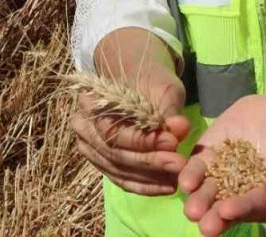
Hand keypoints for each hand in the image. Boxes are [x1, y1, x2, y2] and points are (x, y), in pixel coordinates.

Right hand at [73, 34, 191, 195]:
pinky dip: (145, 185)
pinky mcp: (103, 163)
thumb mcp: (163, 88)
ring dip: (149, 178)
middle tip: (179, 163)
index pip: (114, 130)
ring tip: (177, 177)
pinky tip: (167, 186)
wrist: (139, 80)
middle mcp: (84, 128)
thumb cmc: (150, 81)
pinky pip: (121, 179)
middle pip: (115, 153)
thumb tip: (181, 128)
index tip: (173, 142)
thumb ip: (169, 109)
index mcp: (91, 102)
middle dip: (150, 162)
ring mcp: (90, 148)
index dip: (143, 140)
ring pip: (118, 170)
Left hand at [179, 92, 265, 235]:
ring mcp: (222, 173)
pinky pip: (197, 167)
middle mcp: (240, 192)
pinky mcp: (209, 153)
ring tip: (192, 209)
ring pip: (207, 191)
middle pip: (224, 207)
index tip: (229, 211)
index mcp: (265, 200)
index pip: (252, 207)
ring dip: (199, 200)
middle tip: (205, 225)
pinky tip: (185, 180)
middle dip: (215, 217)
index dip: (242, 209)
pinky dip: (190, 174)